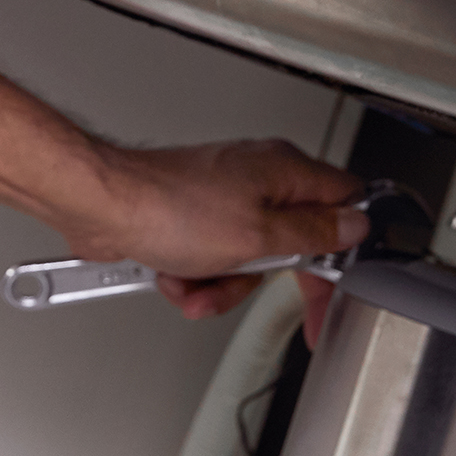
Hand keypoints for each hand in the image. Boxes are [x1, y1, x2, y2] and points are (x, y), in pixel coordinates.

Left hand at [58, 138, 364, 335]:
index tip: (339, 282)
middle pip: (289, 241)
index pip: (344, 202)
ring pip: (246, 260)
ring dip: (220, 283)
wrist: (101, 207)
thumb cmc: (167, 208)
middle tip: (242, 285)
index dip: (347, 246)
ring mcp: (222, 197)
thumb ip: (312, 234)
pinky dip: (194, 275)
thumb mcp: (258, 236)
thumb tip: (353, 226)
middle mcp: (256, 177)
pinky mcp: (191, 217)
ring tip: (195, 283)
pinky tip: (175, 275)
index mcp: (283, 170)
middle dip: (261, 277)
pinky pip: (210, 260)